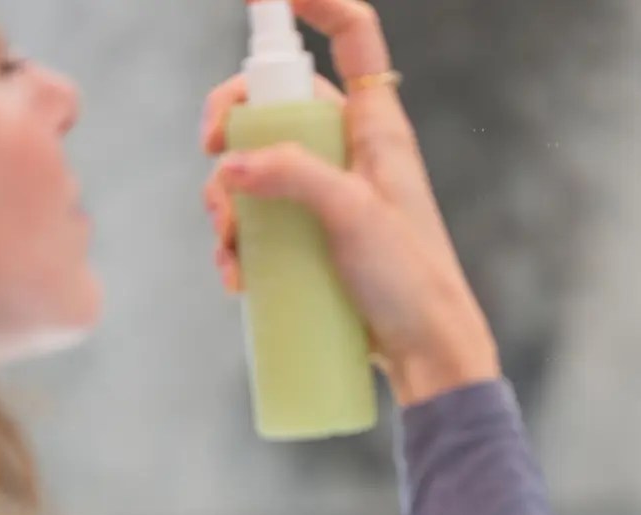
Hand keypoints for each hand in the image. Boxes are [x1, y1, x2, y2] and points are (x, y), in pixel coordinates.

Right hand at [201, 0, 499, 407]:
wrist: (427, 353)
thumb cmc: (410, 280)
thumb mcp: (354, 215)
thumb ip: (295, 175)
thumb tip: (232, 164)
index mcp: (376, 126)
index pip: (354, 36)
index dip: (316, 2)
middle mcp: (351, 150)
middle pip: (278, 102)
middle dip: (233, 124)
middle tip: (212, 153)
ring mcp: (330, 195)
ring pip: (258, 166)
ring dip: (227, 198)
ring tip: (229, 244)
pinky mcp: (315, 238)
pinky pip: (262, 220)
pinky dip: (238, 239)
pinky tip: (235, 273)